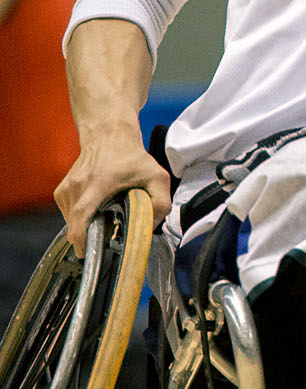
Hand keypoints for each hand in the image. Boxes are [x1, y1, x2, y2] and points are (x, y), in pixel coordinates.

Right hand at [55, 133, 171, 254]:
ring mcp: (66, 189)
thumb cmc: (133, 157)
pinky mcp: (61, 191)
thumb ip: (161, 202)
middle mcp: (77, 186)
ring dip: (87, 225)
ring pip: (71, 221)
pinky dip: (81, 217)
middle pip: (75, 223)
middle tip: (109, 234)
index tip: (88, 253)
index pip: (81, 215)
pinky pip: (68, 214)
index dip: (82, 238)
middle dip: (90, 236)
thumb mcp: (157, 177)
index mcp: (98, 183)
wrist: (109, 136)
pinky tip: (97, 207)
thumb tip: (150, 226)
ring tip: (106, 215)